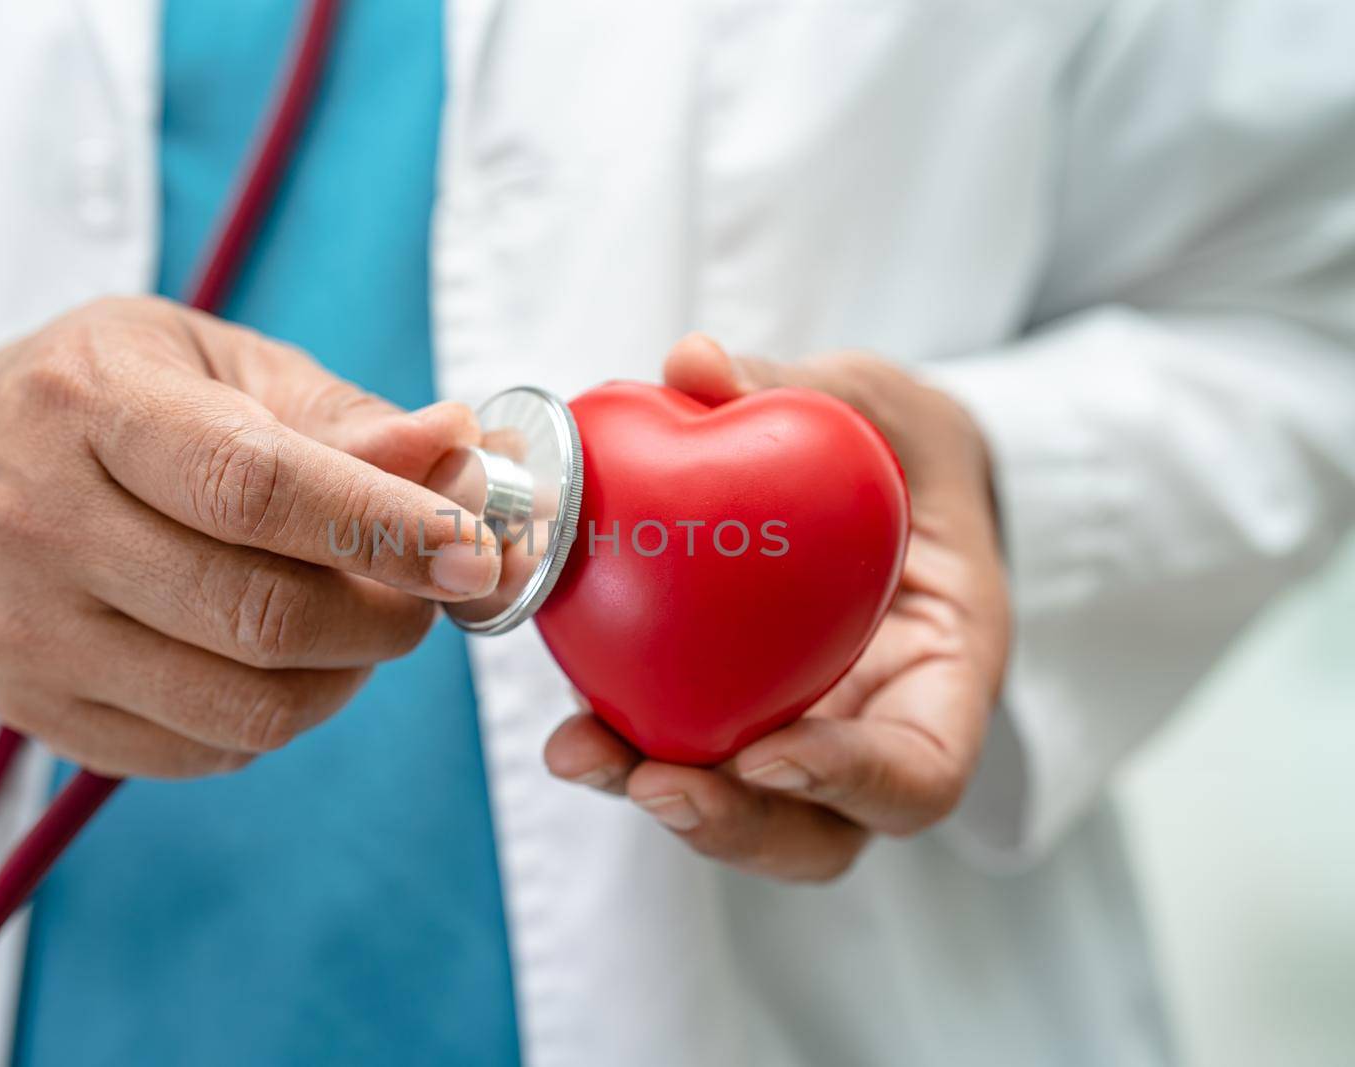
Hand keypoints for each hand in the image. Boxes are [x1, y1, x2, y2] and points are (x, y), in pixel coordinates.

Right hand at [0, 297, 497, 776]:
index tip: (475, 549)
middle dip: (388, 615)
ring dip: (348, 675)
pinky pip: (210, 752)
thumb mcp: (227, 367)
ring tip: (365, 619)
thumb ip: (349, 417)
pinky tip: (288, 659)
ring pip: (245, 707)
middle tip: (438, 588)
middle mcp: (33, 520)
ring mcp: (25, 631)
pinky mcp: (37, 711)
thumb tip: (464, 453)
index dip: (381, 527)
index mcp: (85, 402)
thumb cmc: (122, 402)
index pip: (253, 486)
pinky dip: (286, 715)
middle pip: (258, 615)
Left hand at [544, 334, 1008, 880]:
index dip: (849, 781)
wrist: (894, 480)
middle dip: (732, 823)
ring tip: (577, 752)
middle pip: (821, 834)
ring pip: (748, 817)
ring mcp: (812, 739)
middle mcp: (880, 728)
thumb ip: (801, 386)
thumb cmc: (905, 448)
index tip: (765, 749)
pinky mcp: (743, 718)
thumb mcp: (878, 401)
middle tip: (648, 779)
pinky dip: (633, 740)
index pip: (922, 774)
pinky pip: (693, 750)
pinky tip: (570, 714)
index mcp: (948, 670)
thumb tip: (693, 362)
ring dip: (661, 796)